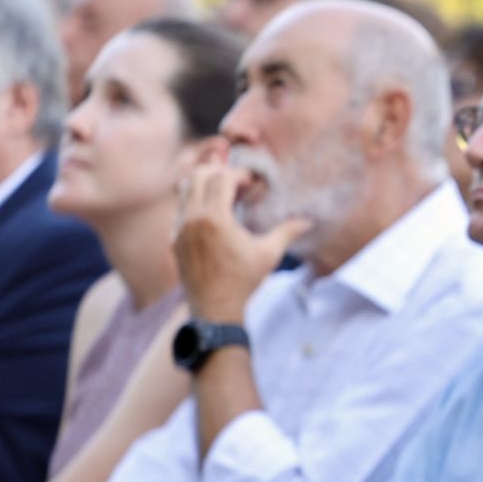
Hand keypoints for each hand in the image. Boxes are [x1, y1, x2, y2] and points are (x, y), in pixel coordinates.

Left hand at [174, 159, 308, 321]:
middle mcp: (192, 219)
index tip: (251, 181)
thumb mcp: (269, 254)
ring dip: (203, 185)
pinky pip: (180, 210)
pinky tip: (213, 217)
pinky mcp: (174, 239)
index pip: (222, 178)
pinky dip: (195, 203)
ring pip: (184, 190)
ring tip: (223, 195)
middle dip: (218, 173)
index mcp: (215, 218)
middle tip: (236, 183)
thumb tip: (308, 222)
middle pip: (198, 176)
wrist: (215, 309)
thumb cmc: (243, 281)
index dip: (238, 174)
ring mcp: (179, 228)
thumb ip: (287, 233)